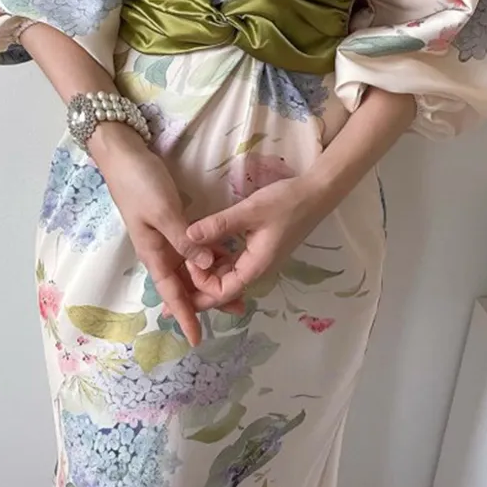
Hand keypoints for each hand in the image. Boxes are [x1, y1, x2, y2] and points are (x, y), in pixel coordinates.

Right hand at [91, 122, 239, 344]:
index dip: (186, 315)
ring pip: (191, 265)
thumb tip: (205, 266)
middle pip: (185, 282)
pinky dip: (209, 255)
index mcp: (153, 251)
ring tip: (239, 286)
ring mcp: (166, 235)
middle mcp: (160, 248)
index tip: (198, 339)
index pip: (173, 291)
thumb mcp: (163, 212)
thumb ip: (184, 239)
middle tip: (239, 308)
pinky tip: (226, 257)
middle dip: (207, 299)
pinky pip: (193, 246)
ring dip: (212, 276)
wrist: (123, 154)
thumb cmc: (139, 184)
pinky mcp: (173, 220)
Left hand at [185, 176, 328, 308]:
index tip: (188, 260)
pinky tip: (202, 250)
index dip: (201, 285)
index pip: (222, 292)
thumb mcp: (250, 211)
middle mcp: (256, 269)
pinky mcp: (257, 249)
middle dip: (197, 291)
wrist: (316, 193)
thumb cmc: (287, 202)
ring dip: (205, 275)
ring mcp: (257, 260)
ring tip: (180, 269)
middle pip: (221, 290)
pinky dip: (216, 260)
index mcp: (256, 267)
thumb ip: (218, 225)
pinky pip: (232, 262)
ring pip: (225, 276)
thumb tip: (186, 237)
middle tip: (171, 291)